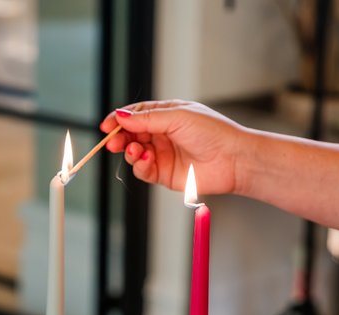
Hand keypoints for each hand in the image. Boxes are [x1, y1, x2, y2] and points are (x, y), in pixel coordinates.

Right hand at [100, 99, 245, 195]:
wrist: (232, 159)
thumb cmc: (212, 132)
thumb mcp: (176, 117)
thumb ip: (146, 119)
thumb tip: (120, 116)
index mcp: (166, 114)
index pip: (135, 115)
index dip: (119, 120)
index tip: (106, 126)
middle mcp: (162, 134)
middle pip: (131, 135)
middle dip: (120, 138)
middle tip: (113, 143)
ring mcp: (163, 155)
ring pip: (134, 154)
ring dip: (130, 153)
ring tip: (135, 151)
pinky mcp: (165, 175)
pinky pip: (144, 171)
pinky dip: (140, 166)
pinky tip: (145, 160)